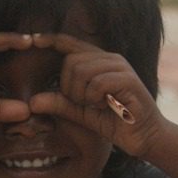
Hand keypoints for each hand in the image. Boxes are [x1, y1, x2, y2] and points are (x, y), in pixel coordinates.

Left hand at [28, 33, 165, 157]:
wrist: (145, 137)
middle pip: (71, 61)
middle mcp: (109, 58)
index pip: (71, 44)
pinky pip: (96, 83)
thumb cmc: (114, 123)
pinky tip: (106, 106)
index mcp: (98, 61)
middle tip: (84, 104)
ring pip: (82, 70)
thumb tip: (32, 102)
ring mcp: (120, 66)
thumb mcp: (81, 113)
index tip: (33, 40)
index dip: (51, 40)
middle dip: (69, 87)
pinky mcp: (128, 78)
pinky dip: (94, 98)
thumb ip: (60, 104)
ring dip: (82, 95)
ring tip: (96, 105)